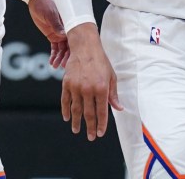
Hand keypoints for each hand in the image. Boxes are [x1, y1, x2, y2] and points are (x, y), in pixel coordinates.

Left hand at [27, 0, 69, 68]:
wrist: (36, 0)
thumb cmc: (46, 4)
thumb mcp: (51, 14)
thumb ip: (56, 25)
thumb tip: (63, 35)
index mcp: (69, 24)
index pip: (75, 38)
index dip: (75, 49)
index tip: (74, 58)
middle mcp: (66, 30)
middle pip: (70, 46)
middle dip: (67, 57)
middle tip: (64, 66)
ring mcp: (59, 33)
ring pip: (62, 49)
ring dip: (59, 58)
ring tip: (55, 66)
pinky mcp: (52, 35)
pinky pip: (54, 48)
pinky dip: (53, 55)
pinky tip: (51, 62)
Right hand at [61, 23, 122, 140]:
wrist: (85, 47)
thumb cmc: (101, 62)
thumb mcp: (111, 76)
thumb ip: (113, 94)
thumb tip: (119, 109)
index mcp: (102, 88)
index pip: (102, 111)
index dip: (102, 124)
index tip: (101, 133)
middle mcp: (89, 89)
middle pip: (89, 113)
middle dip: (90, 127)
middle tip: (91, 137)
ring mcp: (76, 87)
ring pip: (76, 110)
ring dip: (77, 122)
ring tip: (77, 130)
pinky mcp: (67, 84)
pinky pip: (65, 101)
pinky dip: (65, 110)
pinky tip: (67, 118)